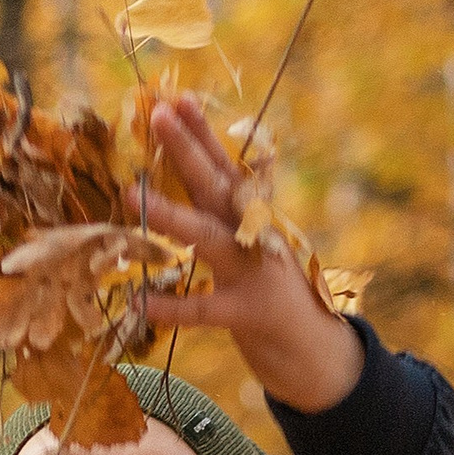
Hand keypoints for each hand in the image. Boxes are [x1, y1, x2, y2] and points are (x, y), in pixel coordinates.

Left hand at [136, 94, 364, 413]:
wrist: (322, 355)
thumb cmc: (279, 299)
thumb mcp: (258, 252)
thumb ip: (231, 220)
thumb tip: (197, 183)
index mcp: (256, 221)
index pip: (227, 169)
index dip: (203, 134)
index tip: (178, 99)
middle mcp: (257, 238)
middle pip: (219, 187)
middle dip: (188, 151)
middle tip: (159, 116)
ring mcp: (256, 274)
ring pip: (210, 238)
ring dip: (172, 215)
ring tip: (131, 196)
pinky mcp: (251, 315)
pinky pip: (205, 310)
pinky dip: (172, 307)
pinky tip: (139, 302)